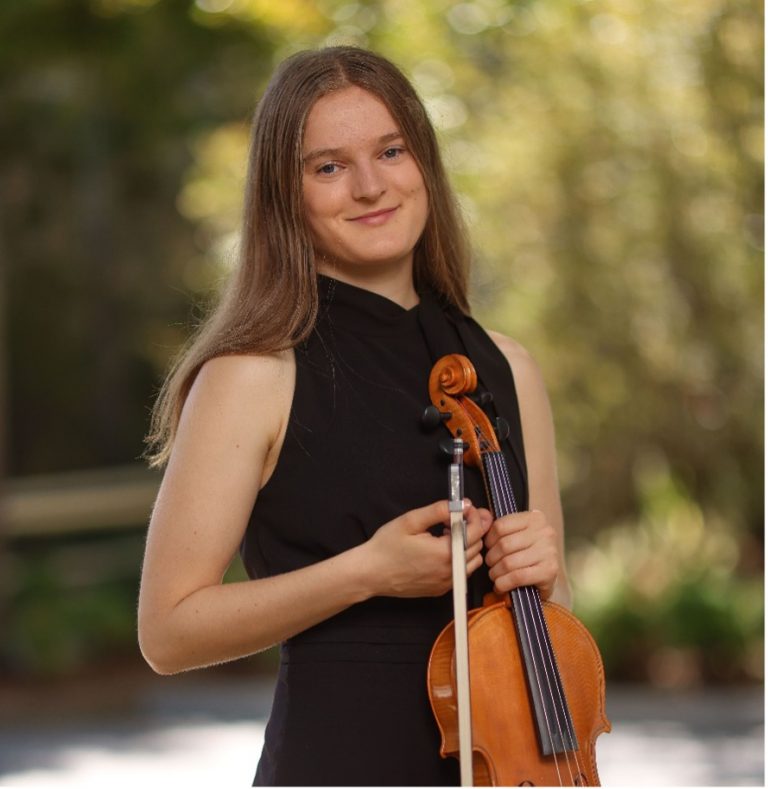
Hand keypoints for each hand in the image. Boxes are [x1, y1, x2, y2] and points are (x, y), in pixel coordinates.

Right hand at [365, 500, 491, 597]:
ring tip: (448, 534)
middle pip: (477, 546)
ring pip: (473, 562)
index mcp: (445, 553)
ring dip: (467, 545)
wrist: (370, 573)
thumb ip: (439, 510)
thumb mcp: (410, 521)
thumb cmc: (386, 547)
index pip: (476, 532)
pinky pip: (461, 573)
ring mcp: (446, 584)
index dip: (475, 516)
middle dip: (472, 528)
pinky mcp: (440, 590)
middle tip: (455, 517)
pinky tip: (441, 550)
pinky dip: (459, 559)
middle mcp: (450, 571)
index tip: (466, 508)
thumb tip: (462, 504)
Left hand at [484, 509, 558, 599]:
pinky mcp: (549, 571)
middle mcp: (545, 532)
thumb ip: (502, 527)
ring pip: (509, 562)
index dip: (489, 539)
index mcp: (535, 518)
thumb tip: (482, 519)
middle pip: (504, 545)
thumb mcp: (518, 533)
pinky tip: (500, 586)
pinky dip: (504, 583)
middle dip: (491, 558)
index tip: (488, 547)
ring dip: (496, 572)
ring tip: (494, 576)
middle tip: (490, 565)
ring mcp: (549, 551)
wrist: (548, 574)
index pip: (501, 526)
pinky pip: (517, 577)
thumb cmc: (528, 552)